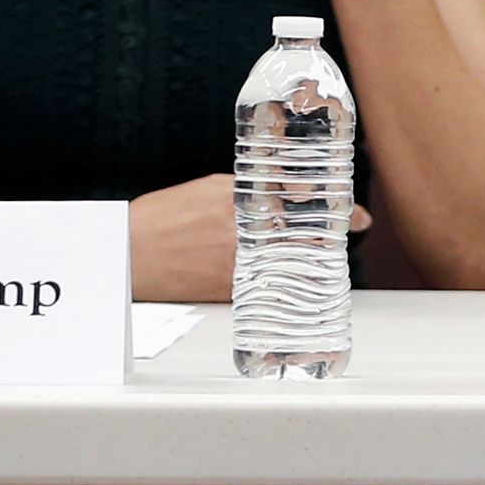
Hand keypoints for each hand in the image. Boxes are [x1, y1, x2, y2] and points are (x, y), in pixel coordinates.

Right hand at [131, 172, 365, 303]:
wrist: (125, 255)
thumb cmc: (160, 220)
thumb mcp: (207, 191)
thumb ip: (246, 193)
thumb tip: (280, 194)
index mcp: (238, 204)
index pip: (300, 204)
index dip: (336, 210)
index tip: (359, 215)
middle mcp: (243, 236)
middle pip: (306, 240)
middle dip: (331, 238)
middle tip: (351, 232)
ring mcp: (239, 267)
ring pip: (292, 267)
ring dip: (312, 263)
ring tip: (324, 259)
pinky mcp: (230, 293)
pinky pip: (269, 289)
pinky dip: (284, 285)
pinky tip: (291, 282)